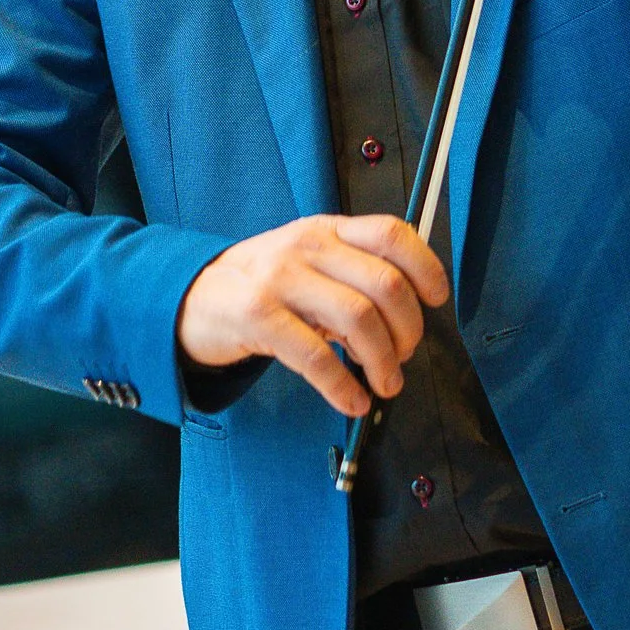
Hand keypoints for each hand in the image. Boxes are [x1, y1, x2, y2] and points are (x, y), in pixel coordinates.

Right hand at [176, 213, 448, 416]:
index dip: (426, 267)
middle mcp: (306, 246)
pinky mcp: (257, 316)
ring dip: (382, 362)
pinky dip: (342, 386)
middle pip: (385, 283)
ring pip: (358, 319)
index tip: (436, 300)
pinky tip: (351, 400)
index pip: (391, 233)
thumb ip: (352, 271)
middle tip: (404, 357)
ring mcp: (280, 279)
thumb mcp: (308, 261)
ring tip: (383, 383)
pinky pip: (315, 356)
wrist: (193, 296)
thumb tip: (408, 311)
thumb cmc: (263, 284)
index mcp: (327, 229)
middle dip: (408, 329)